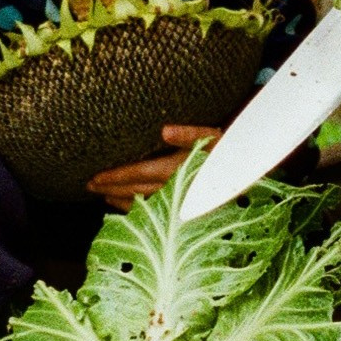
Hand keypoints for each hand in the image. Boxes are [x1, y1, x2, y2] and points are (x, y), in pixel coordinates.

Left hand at [88, 123, 221, 212]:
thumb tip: (165, 130)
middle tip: (89, 187)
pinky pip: (156, 210)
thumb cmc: (234, 151)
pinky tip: (129, 207)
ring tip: (104, 197)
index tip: (94, 179)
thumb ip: (190, 134)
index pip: (139, 174)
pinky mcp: (185, 208)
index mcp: (178, 170)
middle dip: (111, 190)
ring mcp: (180, 202)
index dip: (115, 177)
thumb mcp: (216, 137)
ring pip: (144, 204)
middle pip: (136, 192)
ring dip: (121, 201)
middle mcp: (176, 190)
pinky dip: (138, 209)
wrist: (251, 175)